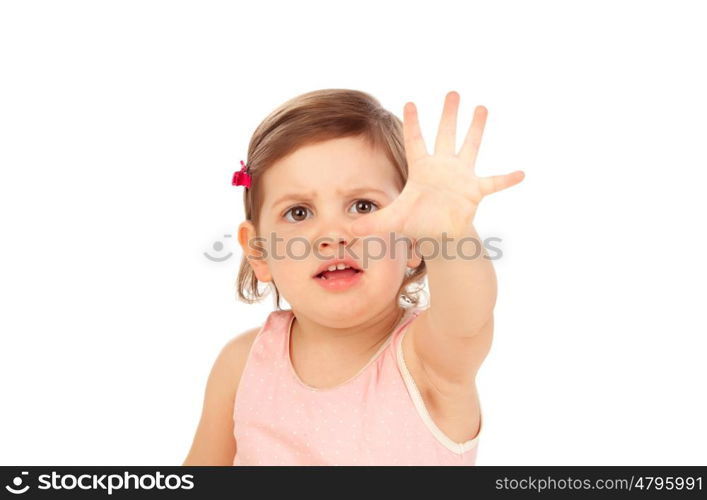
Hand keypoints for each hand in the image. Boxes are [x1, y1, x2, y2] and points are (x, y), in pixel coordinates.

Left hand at [350, 91, 524, 240]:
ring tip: (481, 107)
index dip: (412, 123)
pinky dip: (507, 179)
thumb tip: (350, 229)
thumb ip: (373, 222)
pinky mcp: (475, 190)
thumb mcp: (394, 220)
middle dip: (449, 114)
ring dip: (476, 128)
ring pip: (469, 146)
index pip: (415, 141)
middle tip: (453, 92)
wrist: (439, 234)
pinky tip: (522, 173)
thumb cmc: (417, 223)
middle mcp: (442, 167)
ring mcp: (460, 176)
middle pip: (445, 134)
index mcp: (422, 169)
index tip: (410, 103)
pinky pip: (494, 182)